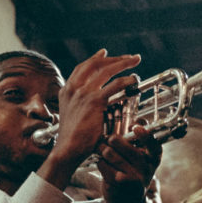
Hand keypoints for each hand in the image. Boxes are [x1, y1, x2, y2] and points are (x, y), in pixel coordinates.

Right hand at [45, 50, 141, 174]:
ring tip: (135, 61)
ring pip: (105, 70)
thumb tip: (96, 104)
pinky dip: (126, 80)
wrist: (67, 150)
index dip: (94, 58)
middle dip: (113, 58)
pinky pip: (114, 85)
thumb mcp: (72, 116)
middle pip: (94, 64)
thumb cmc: (72, 139)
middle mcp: (73, 89)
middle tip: (128, 57)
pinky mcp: (94, 101)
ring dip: (122, 63)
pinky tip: (134, 79)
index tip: (104, 52)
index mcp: (66, 91)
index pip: (82, 68)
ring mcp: (83, 93)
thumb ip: (80, 105)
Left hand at [96, 126, 161, 202]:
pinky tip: (104, 165)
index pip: (154, 145)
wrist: (128, 202)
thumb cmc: (133, 172)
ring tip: (104, 151)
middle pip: (122, 144)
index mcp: (153, 158)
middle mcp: (146, 168)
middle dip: (112, 139)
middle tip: (109, 140)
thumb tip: (138, 120)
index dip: (145, 135)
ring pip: (109, 153)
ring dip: (103, 149)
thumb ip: (140, 140)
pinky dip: (100, 162)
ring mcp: (132, 177)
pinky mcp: (118, 183)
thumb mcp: (142, 158)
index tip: (136, 128)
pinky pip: (102, 164)